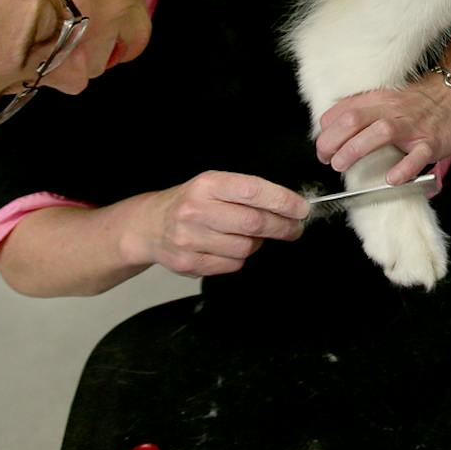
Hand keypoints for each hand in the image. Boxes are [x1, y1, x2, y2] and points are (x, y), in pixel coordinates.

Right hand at [136, 171, 306, 277]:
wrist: (148, 225)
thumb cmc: (190, 202)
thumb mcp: (214, 185)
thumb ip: (247, 193)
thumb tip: (290, 206)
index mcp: (207, 185)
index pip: (253, 191)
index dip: (283, 201)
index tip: (302, 209)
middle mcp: (196, 209)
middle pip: (253, 222)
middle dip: (282, 227)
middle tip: (295, 228)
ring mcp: (189, 238)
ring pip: (245, 247)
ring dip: (257, 243)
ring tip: (249, 236)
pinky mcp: (188, 262)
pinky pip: (231, 265)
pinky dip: (239, 258)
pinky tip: (228, 247)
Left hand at [317, 76, 450, 188]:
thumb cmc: (419, 102)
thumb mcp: (386, 98)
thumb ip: (362, 110)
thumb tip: (333, 128)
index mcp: (378, 99)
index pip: (342, 111)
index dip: (325, 131)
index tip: (322, 148)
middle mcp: (392, 110)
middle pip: (354, 119)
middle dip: (332, 141)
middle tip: (327, 159)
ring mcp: (412, 126)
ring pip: (380, 132)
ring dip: (354, 150)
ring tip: (342, 166)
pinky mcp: (431, 141)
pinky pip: (417, 155)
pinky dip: (403, 168)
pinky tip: (392, 178)